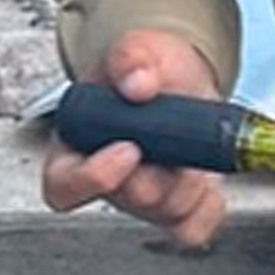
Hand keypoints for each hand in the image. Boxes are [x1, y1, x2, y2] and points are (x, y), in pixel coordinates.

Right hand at [41, 27, 227, 249]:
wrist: (178, 81)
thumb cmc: (145, 71)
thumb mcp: (135, 49)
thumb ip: (129, 57)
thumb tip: (137, 81)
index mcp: (76, 147)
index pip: (64, 185)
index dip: (92, 177)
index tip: (128, 150)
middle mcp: (107, 181)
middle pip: (126, 202)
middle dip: (160, 176)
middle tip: (179, 146)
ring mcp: (144, 200)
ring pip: (165, 214)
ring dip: (190, 182)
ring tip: (195, 147)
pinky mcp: (179, 208)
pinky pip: (195, 226)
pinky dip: (210, 205)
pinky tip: (208, 174)